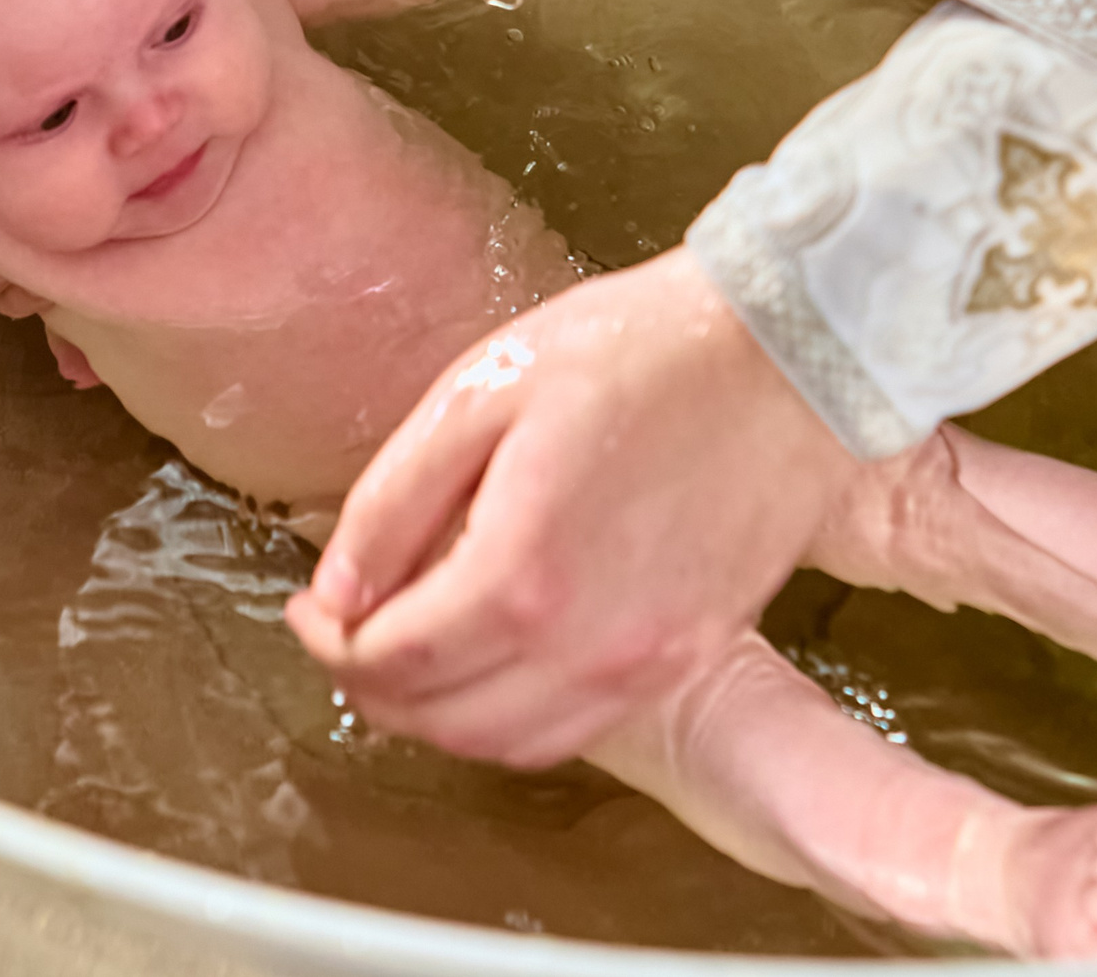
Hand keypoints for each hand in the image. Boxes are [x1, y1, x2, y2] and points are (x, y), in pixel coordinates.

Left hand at [285, 247, 858, 767]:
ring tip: (405, 655)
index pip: (390, 659)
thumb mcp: (480, 394)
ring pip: (508, 744)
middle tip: (342, 635)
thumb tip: (334, 590)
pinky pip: (579, 730)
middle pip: (441, 719)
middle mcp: (586, 643)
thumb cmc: (638, 351)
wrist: (788, 353)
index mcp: (522, 571)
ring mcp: (647, 662)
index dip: (327, 645)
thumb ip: (393, 501)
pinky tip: (492, 666)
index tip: (307, 610)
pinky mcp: (692, 656)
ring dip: (438, 717)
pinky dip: (513, 722)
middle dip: (370, 686)